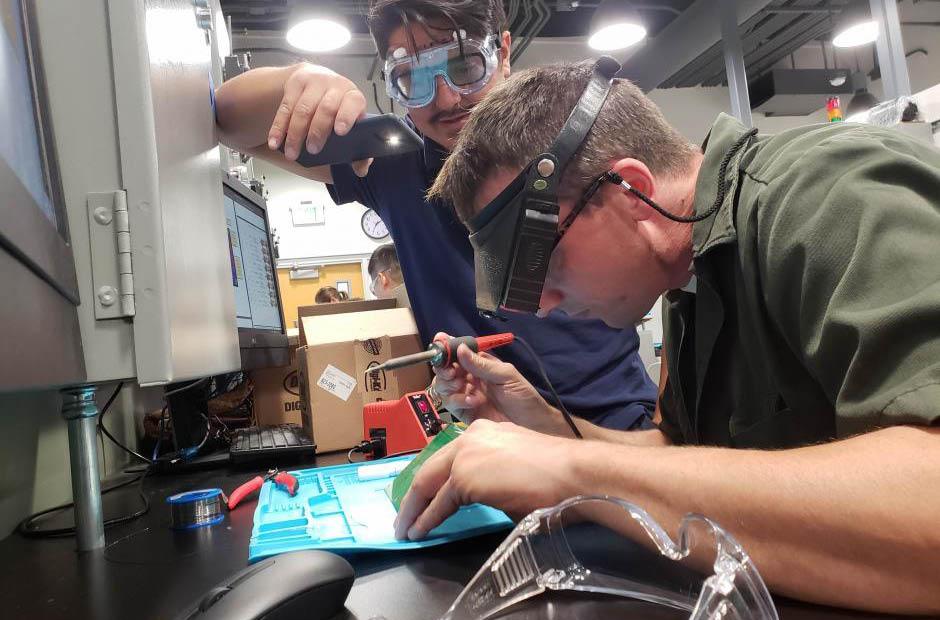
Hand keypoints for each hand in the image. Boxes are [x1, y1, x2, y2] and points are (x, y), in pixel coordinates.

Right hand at [267, 63, 371, 175]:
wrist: (318, 79)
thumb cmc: (338, 108)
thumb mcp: (351, 122)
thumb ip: (359, 148)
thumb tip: (361, 169)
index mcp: (352, 97)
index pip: (352, 103)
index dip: (346, 116)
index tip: (340, 131)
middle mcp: (334, 86)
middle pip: (325, 109)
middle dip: (317, 131)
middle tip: (313, 150)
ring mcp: (313, 83)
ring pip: (303, 109)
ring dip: (295, 134)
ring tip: (292, 153)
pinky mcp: (294, 84)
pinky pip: (285, 108)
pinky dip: (278, 128)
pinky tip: (275, 142)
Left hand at [393, 420, 583, 539]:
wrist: (573, 473)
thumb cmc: (556, 476)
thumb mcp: (515, 466)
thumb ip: (491, 475)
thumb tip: (481, 497)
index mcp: (484, 431)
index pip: (449, 456)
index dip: (434, 479)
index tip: (424, 496)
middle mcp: (470, 436)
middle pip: (431, 468)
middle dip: (414, 495)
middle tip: (404, 514)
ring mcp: (465, 455)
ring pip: (428, 484)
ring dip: (415, 510)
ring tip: (407, 528)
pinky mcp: (464, 477)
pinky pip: (439, 503)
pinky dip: (427, 520)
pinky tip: (420, 531)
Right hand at [431, 332, 557, 430]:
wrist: (530, 425)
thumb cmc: (522, 396)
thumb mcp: (506, 375)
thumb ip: (482, 364)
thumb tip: (461, 348)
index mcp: (480, 364)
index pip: (459, 352)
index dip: (448, 347)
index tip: (440, 342)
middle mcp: (469, 378)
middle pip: (445, 369)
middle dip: (443, 367)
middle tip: (450, 371)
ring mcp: (465, 394)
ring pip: (443, 385)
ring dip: (447, 383)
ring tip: (460, 384)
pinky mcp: (464, 412)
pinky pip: (451, 403)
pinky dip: (458, 400)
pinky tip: (473, 400)